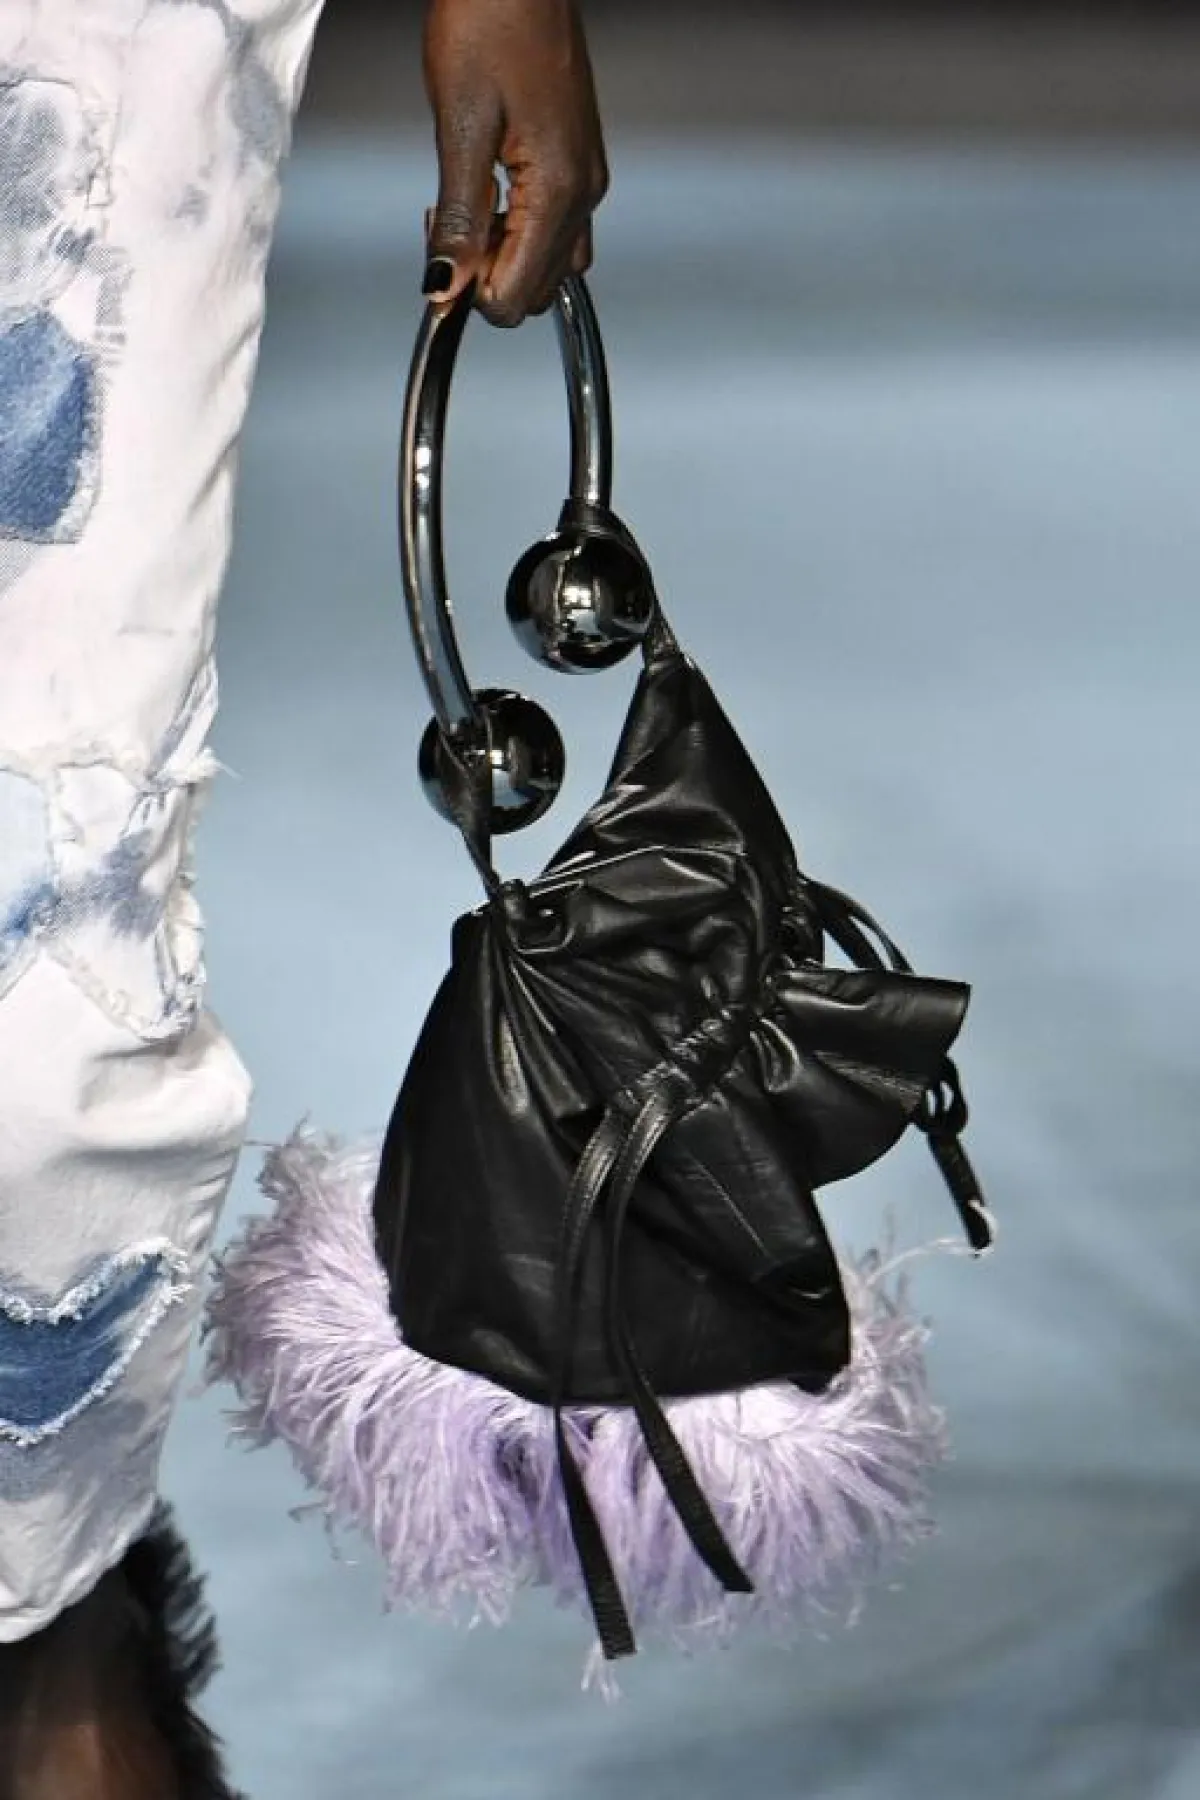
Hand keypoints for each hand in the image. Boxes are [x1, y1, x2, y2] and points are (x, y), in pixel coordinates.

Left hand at [421, 0, 607, 326]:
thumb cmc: (489, 24)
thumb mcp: (460, 128)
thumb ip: (458, 218)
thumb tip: (443, 286)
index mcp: (559, 192)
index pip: (516, 297)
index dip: (469, 290)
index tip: (439, 248)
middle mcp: (584, 194)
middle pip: (536, 292)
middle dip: (487, 274)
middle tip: (448, 220)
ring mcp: (587, 180)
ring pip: (549, 267)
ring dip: (504, 256)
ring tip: (468, 202)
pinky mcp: (579, 164)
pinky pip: (555, 231)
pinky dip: (518, 231)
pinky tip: (490, 191)